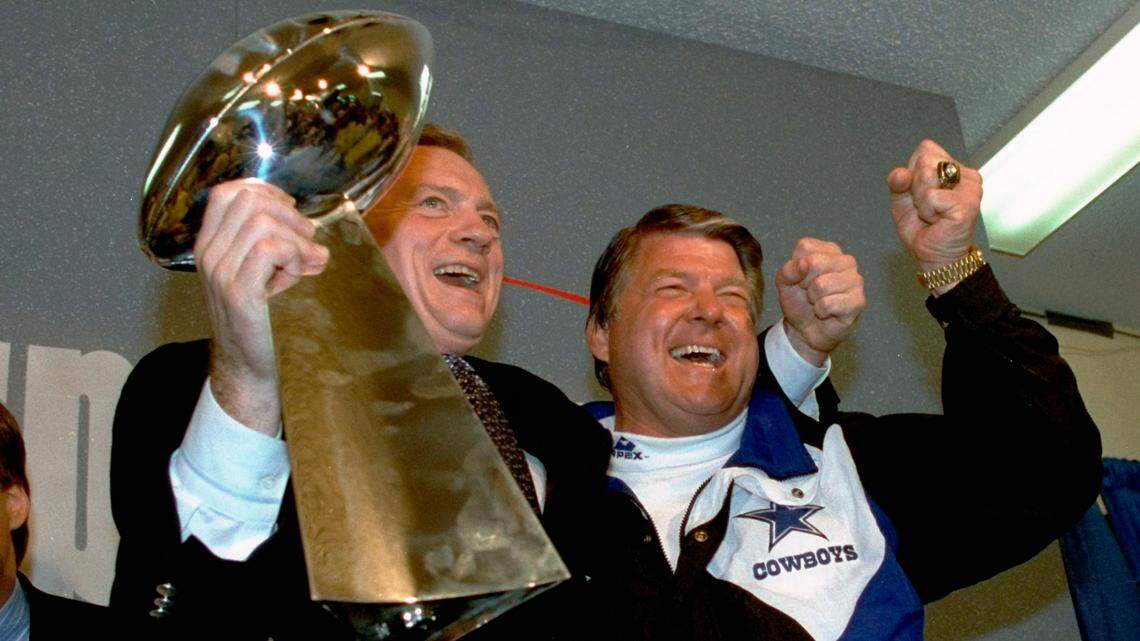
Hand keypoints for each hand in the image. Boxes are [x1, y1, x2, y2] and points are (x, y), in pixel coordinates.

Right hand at [194, 179, 328, 433]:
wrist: (249, 366)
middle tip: (307, 241)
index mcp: (211, 244)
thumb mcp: (263, 273)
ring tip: (305, 264)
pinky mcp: (238, 291)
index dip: (266, 191)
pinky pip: (269, 249)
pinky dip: (292, 256)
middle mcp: (209, 253)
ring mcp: (219, 272)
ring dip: (295, 239)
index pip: (228, 193)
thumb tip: (311, 226)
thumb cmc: (263, 318)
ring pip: (262, 222)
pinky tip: (295, 277)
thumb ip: (276, 243)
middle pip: (249, 200)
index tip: (291, 210)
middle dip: (288, 214)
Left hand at [776, 238, 865, 365]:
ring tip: (818, 302)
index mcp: (829, 250)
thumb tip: (806, 263)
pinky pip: (828, 303)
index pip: (805, 247)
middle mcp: (846, 261)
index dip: (796, 267)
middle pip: (814, 263)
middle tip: (810, 293)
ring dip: (813, 299)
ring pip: (821, 285)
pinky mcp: (859, 301)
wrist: (805, 330)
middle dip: (804, 283)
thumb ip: (790, 268)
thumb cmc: (798, 301)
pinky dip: (821, 311)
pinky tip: (827, 312)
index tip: (801, 279)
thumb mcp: (784, 281)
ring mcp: (856, 280)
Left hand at [887, 139, 982, 281]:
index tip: (919, 193)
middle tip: (926, 206)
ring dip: (920, 200)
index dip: (913, 171)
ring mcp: (970, 187)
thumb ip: (898, 181)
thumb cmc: (922, 228)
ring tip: (932, 214)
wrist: (932, 255)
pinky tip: (938, 220)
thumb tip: (901, 173)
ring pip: (927, 176)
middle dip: (915, 186)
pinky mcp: (968, 202)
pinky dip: (927, 211)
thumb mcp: (902, 199)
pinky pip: (932, 196)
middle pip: (925, 158)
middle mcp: (965, 173)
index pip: (925, 149)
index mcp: (951, 168)